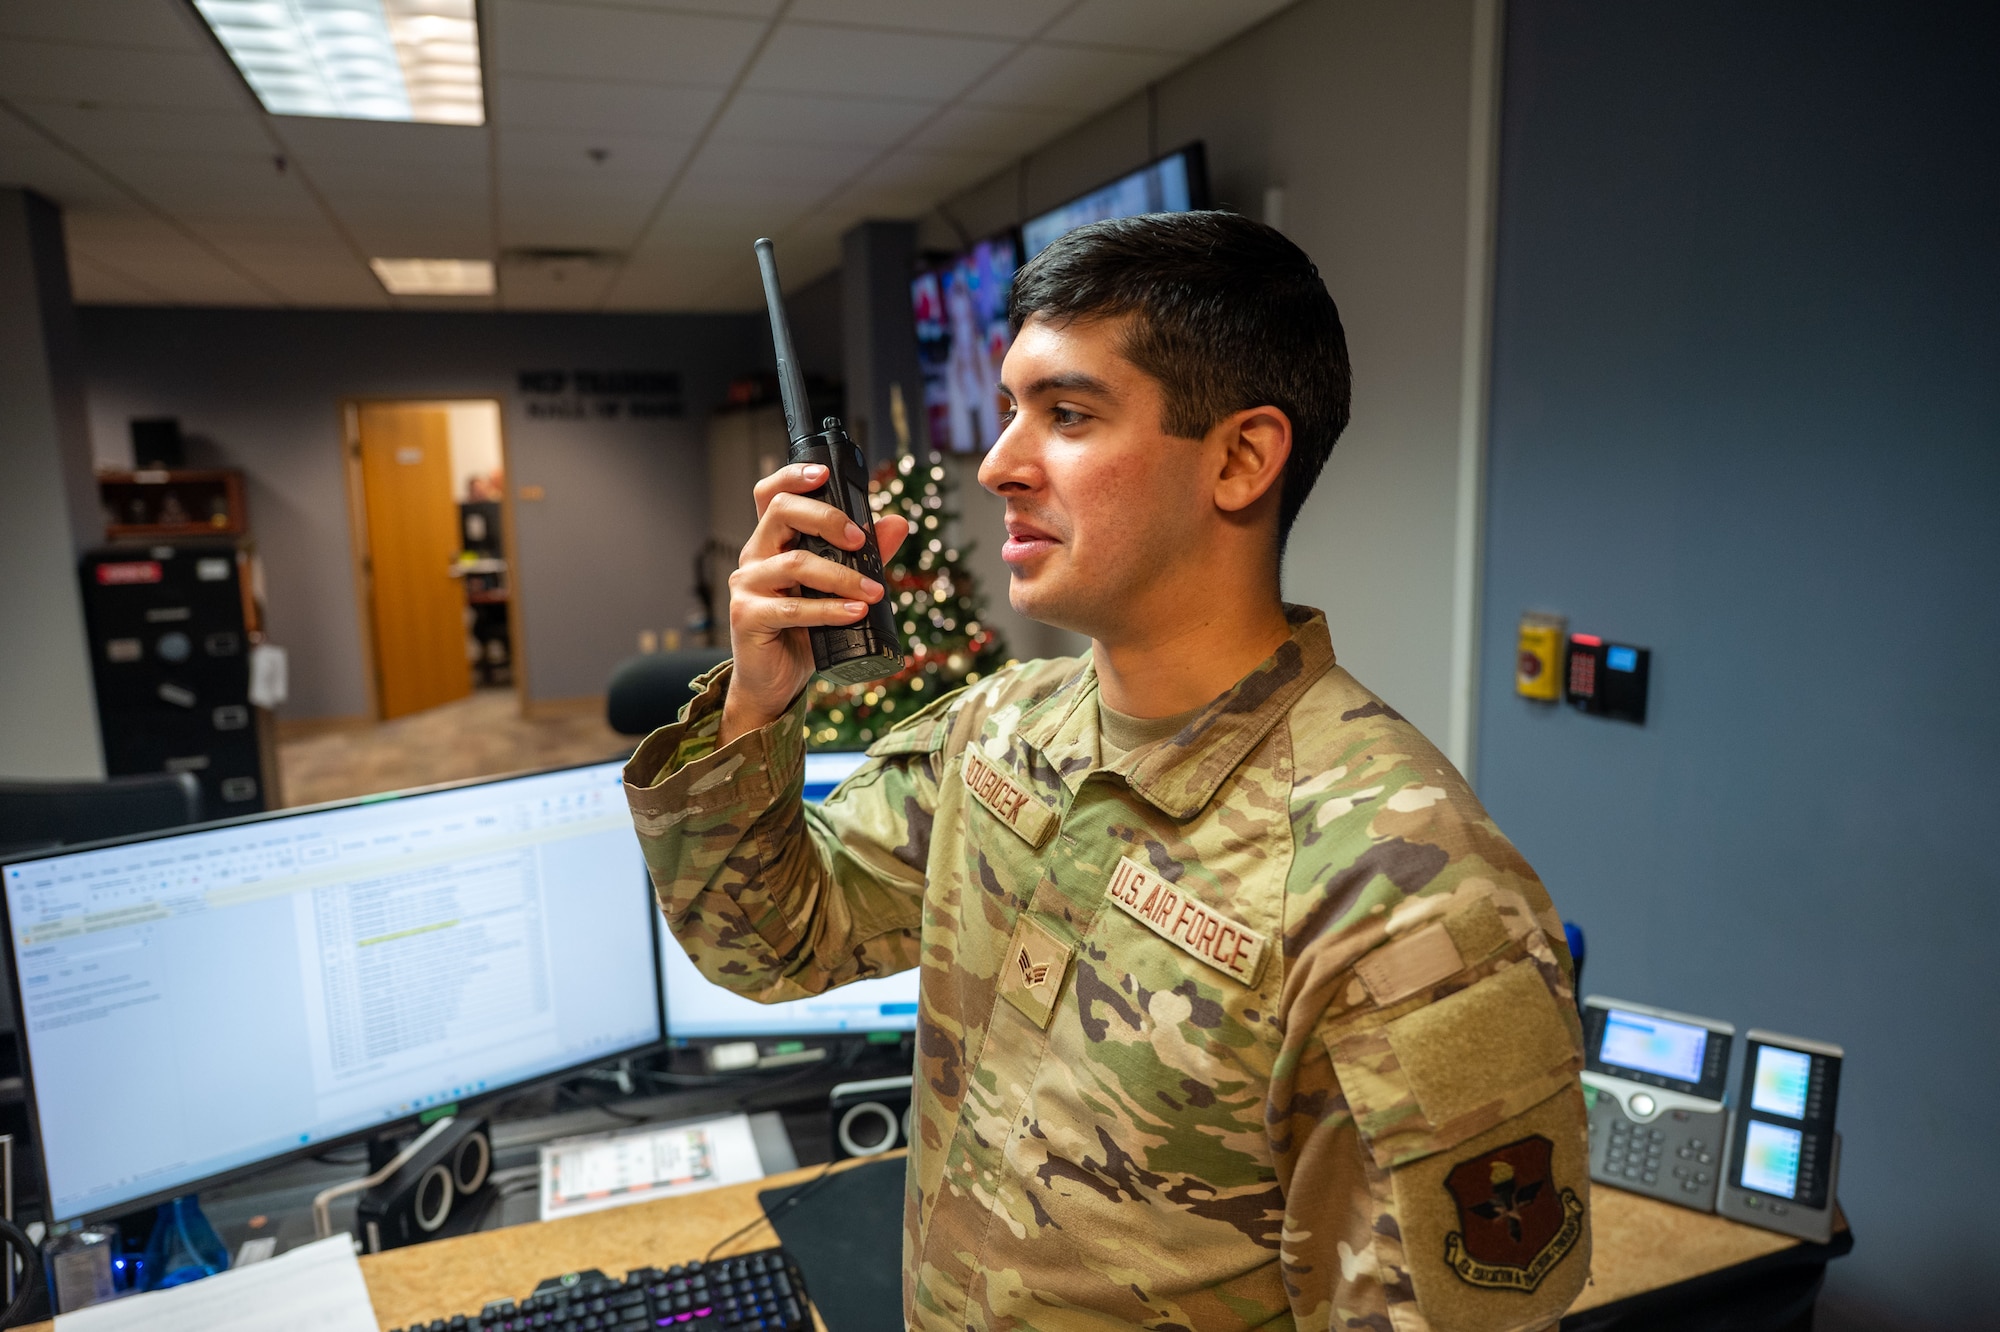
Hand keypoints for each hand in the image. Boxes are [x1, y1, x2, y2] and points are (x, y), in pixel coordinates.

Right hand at [719, 462, 910, 745]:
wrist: (776, 683)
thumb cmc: (805, 633)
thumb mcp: (840, 591)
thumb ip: (866, 557)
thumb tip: (897, 523)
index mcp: (772, 543)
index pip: (771, 494)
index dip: (793, 476)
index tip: (825, 473)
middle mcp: (754, 557)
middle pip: (780, 513)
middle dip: (827, 518)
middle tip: (862, 540)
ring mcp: (747, 586)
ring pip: (794, 563)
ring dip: (842, 576)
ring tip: (874, 591)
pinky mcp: (747, 617)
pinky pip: (791, 607)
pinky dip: (828, 609)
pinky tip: (855, 612)